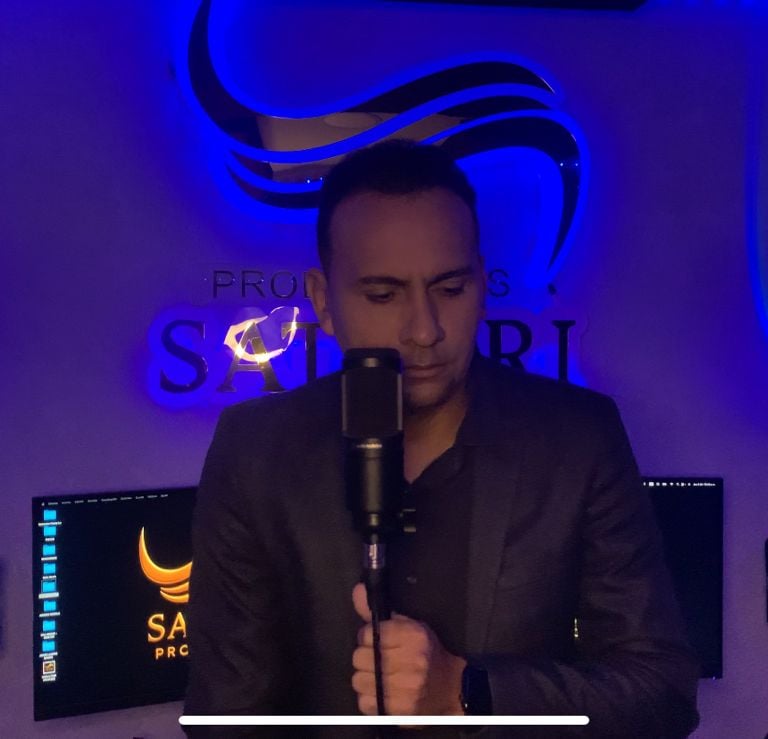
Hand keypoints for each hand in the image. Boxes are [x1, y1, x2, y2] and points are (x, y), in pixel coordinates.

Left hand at [351, 582, 465, 715]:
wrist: (453, 688)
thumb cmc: (428, 652)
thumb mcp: (409, 625)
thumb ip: (378, 611)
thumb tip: (357, 590)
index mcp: (414, 636)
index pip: (368, 634)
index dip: (368, 636)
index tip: (376, 641)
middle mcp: (411, 661)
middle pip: (359, 657)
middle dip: (365, 657)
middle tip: (378, 659)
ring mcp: (405, 689)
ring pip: (358, 680)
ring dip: (366, 678)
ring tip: (379, 675)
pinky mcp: (400, 711)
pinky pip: (364, 703)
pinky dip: (369, 698)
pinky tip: (382, 692)